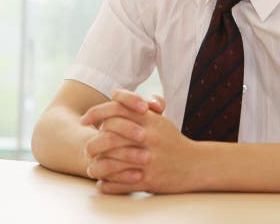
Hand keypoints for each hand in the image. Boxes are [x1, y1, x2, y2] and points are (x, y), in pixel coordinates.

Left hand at [81, 90, 199, 193]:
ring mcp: (148, 159)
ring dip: (96, 166)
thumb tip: (114, 95)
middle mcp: (147, 137)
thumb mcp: (158, 120)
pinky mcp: (148, 179)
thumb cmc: (172, 141)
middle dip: (93, 142)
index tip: (83, 120)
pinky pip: (119, 183)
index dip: (96, 112)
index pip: (116, 109)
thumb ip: (137, 107)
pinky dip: (107, 184)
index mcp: (149, 120)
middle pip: (109, 135)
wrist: (196, 165)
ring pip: (110, 162)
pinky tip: (102, 183)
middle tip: (87, 148)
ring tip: (91, 167)